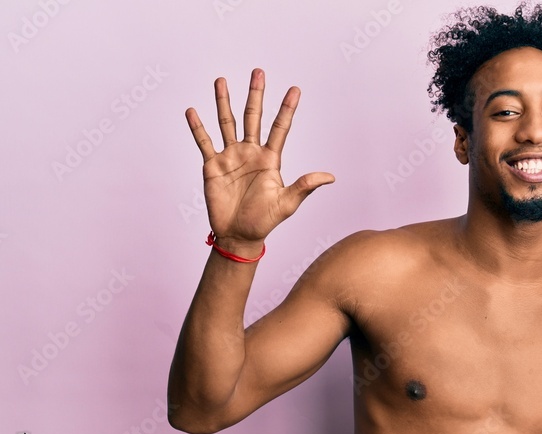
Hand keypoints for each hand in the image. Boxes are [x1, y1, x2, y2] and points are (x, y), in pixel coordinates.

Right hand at [185, 68, 334, 250]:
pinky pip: (204, 142)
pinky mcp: (213, 166)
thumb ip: (305, 186)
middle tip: (258, 71)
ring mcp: (231, 157)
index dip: (287, 109)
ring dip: (224, 102)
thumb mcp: (287, 203)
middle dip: (256, 94)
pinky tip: (192, 111)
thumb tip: (330, 176)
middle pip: (253, 117)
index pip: (279, 128)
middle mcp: (250, 153)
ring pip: (227, 123)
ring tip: (221, 80)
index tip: (295, 89)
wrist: (239, 235)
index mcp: (270, 159)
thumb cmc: (265, 221)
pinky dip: (198, 127)